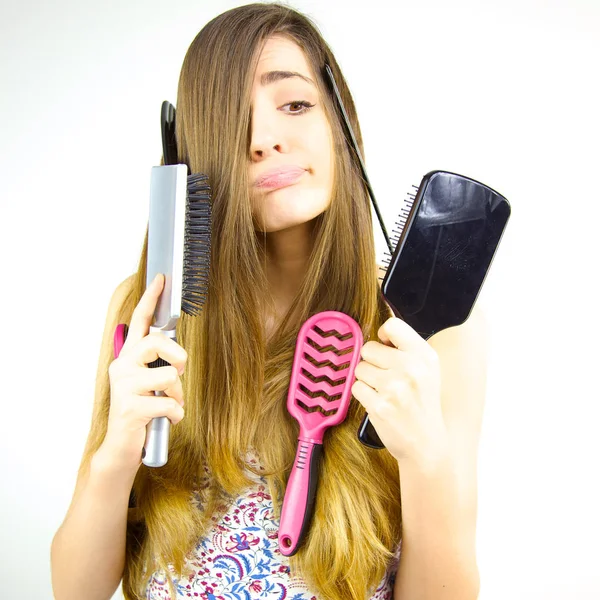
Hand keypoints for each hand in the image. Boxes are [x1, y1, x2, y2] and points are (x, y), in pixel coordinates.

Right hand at [98, 273, 187, 473]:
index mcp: (128, 358)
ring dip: (178, 395)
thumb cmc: (140, 411)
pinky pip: (171, 405)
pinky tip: (166, 420)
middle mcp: (122, 367)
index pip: (140, 321)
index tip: (161, 278)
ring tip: (169, 405)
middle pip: (159, 343)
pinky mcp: (130, 409)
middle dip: (179, 357)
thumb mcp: (147, 382)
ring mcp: (123, 387)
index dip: (151, 299)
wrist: (121, 447)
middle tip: (179, 373)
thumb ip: (156, 364)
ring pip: (170, 376)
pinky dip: (177, 415)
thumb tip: (175, 350)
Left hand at [352, 317, 447, 465]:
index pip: (392, 326)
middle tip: (387, 378)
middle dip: (372, 362)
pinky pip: (356, 387)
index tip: (386, 348)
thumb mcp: (427, 370)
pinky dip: (363, 395)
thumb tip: (378, 334)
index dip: (383, 336)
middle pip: (368, 348)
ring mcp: (394, 388)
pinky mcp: (379, 406)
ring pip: (360, 368)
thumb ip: (406, 349)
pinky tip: (379, 403)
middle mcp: (411, 369)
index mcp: (424, 356)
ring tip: (385, 392)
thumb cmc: (422, 403)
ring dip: (367, 380)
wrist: (426, 444)